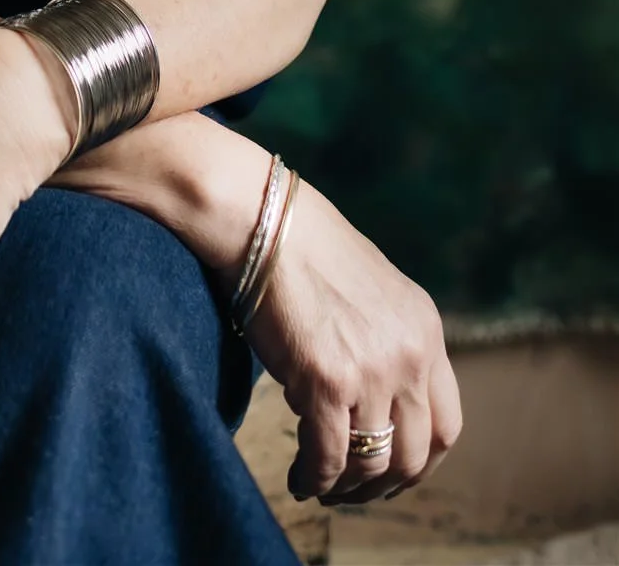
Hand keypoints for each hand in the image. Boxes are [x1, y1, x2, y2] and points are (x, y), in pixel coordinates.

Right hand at [239, 176, 462, 505]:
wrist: (265, 220)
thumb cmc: (305, 251)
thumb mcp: (374, 294)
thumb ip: (388, 342)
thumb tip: (374, 402)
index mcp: (427, 330)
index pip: (447, 424)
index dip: (423, 461)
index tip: (395, 471)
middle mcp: (410, 354)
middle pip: (417, 454)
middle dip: (385, 484)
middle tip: (357, 490)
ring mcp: (371, 370)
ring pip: (372, 463)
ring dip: (347, 487)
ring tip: (323, 486)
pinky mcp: (326, 381)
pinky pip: (329, 456)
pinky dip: (315, 478)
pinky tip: (300, 479)